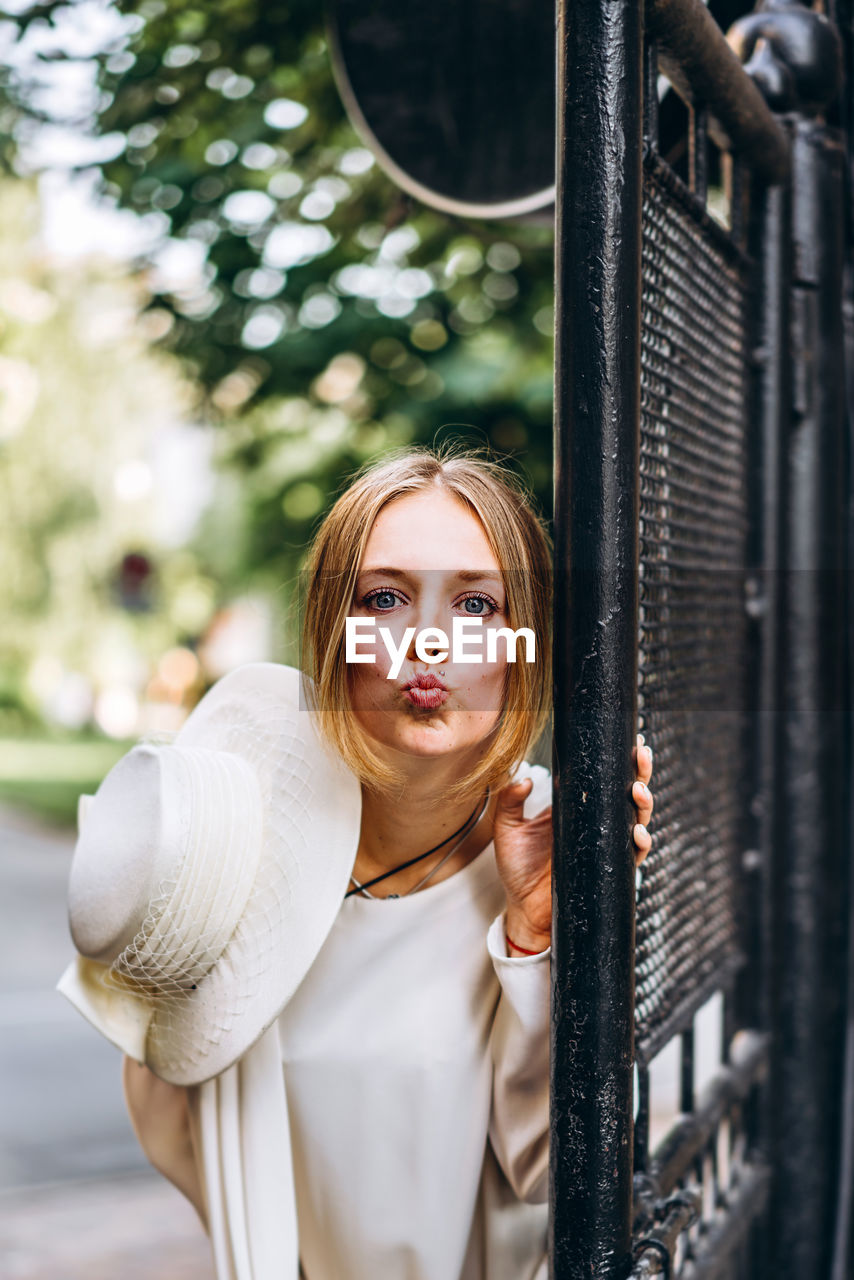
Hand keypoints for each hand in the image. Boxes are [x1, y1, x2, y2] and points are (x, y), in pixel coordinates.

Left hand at [494, 735, 654, 952]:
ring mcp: (605, 846)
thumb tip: (525, 779)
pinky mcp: (610, 870)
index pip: (602, 779)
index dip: (619, 761)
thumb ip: (509, 802)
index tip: (629, 741)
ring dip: (644, 803)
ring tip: (639, 789)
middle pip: (627, 793)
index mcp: (575, 808)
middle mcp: (595, 824)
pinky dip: (640, 842)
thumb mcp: (507, 830)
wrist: (524, 911)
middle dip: (640, 772)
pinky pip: (633, 855)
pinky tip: (637, 831)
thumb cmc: (517, 870)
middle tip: (641, 754)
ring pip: (636, 820)